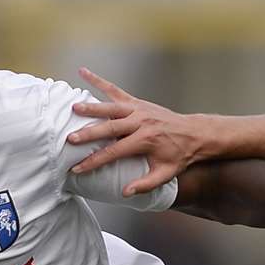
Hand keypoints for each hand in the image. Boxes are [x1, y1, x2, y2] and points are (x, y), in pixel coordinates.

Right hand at [66, 68, 208, 195]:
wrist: (194, 134)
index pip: (114, 152)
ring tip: (73, 107)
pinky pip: (115, 89)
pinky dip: (98, 81)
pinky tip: (82, 71)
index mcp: (145, 140)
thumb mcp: (166, 174)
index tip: (78, 168)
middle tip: (70, 139)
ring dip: (91, 107)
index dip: (95, 161)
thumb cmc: (179, 156)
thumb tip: (125, 192)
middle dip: (89, 133)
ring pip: (110, 106)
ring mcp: (138, 109)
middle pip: (109, 127)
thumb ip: (146, 184)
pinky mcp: (137, 101)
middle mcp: (140, 122)